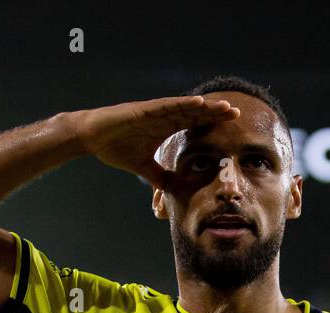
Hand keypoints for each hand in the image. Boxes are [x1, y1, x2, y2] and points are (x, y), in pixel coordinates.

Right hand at [70, 96, 240, 187]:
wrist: (92, 137)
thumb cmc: (115, 147)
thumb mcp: (143, 167)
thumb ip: (159, 176)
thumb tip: (171, 192)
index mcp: (165, 128)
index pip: (193, 125)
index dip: (211, 125)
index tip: (231, 129)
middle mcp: (163, 117)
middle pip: (195, 114)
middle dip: (215, 114)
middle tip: (237, 114)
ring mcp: (155, 111)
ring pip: (186, 107)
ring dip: (206, 107)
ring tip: (225, 107)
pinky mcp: (144, 109)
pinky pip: (168, 106)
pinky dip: (183, 105)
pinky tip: (199, 104)